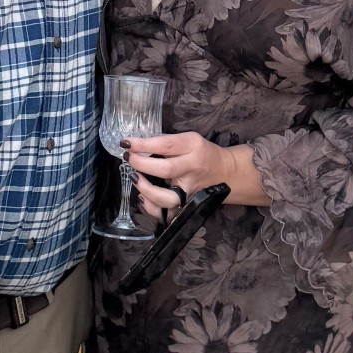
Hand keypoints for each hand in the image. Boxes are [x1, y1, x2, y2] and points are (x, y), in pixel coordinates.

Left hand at [123, 133, 269, 212]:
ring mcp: (190, 190)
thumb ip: (167, 142)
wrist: (226, 172)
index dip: (143, 144)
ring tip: (135, 178)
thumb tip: (137, 146)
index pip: (166, 144)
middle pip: (166, 169)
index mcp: (193, 147)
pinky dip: (152, 207)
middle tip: (129, 158)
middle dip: (141, 164)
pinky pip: (168, 213)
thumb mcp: (189, 140)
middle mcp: (192, 169)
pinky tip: (143, 196)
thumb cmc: (202, 153)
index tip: (126, 143)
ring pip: (168, 197)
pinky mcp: (187, 205)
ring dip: (146, 189)